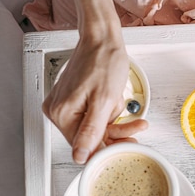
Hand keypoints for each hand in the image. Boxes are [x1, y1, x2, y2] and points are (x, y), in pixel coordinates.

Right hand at [43, 38, 147, 163]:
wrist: (102, 38)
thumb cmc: (104, 61)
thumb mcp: (103, 100)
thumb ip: (91, 131)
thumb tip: (80, 156)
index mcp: (61, 114)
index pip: (84, 147)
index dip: (108, 147)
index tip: (128, 143)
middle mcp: (58, 111)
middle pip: (90, 137)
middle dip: (115, 130)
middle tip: (136, 125)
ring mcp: (65, 105)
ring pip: (94, 127)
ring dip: (113, 119)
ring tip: (122, 103)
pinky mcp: (74, 99)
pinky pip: (93, 115)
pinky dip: (107, 110)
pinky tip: (115, 100)